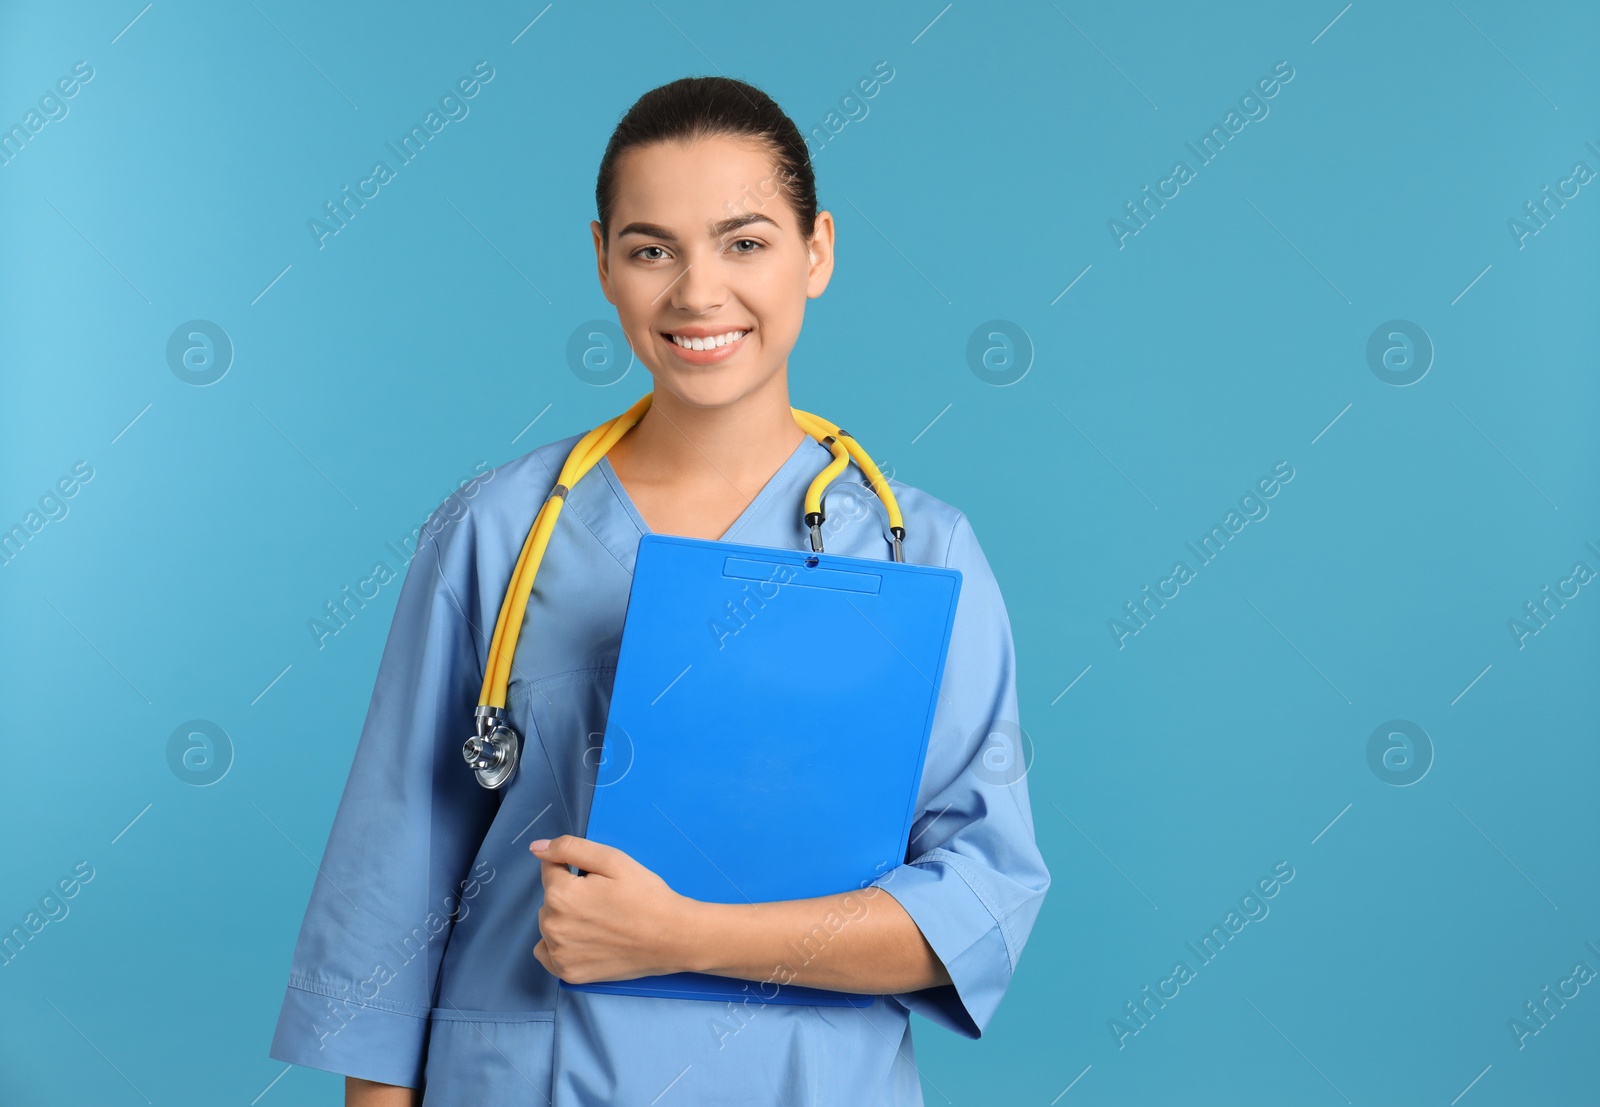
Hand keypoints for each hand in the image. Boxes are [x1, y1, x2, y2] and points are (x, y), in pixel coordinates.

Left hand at [530, 835, 697, 983]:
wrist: (672, 937)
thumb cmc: (646, 896)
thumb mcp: (613, 860)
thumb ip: (570, 848)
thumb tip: (536, 847)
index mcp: (560, 894)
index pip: (551, 869)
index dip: (576, 870)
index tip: (599, 881)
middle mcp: (552, 926)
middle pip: (550, 898)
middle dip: (570, 894)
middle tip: (604, 901)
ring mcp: (559, 953)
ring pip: (550, 923)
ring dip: (566, 918)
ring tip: (600, 921)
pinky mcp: (568, 973)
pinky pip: (547, 952)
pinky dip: (559, 945)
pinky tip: (585, 940)